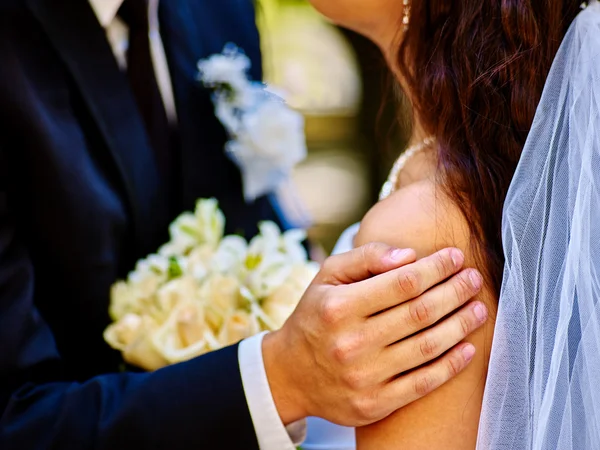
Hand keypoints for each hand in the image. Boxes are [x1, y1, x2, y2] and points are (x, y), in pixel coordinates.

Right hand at [262, 243, 486, 426]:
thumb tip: (410, 255)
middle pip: (420, 313)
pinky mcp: (374, 404)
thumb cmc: (315, 316)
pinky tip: (468, 347)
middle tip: (475, 279)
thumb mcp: (326, 276)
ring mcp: (364, 377)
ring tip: (479, 308)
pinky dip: (451, 366)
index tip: (455, 256)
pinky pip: (422, 384)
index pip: (401, 283)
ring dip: (461, 325)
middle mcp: (351, 342)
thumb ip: (365, 258)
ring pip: (427, 347)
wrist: (289, 374)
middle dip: (455, 292)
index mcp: (339, 307)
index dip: (435, 268)